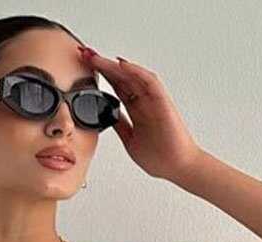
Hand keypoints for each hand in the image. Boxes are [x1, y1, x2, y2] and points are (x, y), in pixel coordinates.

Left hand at [78, 45, 201, 182]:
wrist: (178, 167)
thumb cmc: (160, 157)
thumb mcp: (130, 140)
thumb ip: (120, 124)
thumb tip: (105, 115)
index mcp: (136, 110)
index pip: (116, 87)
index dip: (100, 76)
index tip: (84, 68)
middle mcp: (144, 101)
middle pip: (121, 77)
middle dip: (102, 65)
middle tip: (85, 54)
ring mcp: (153, 100)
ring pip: (131, 76)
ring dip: (113, 65)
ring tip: (96, 57)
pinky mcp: (162, 101)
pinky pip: (149, 81)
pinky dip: (135, 71)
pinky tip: (121, 65)